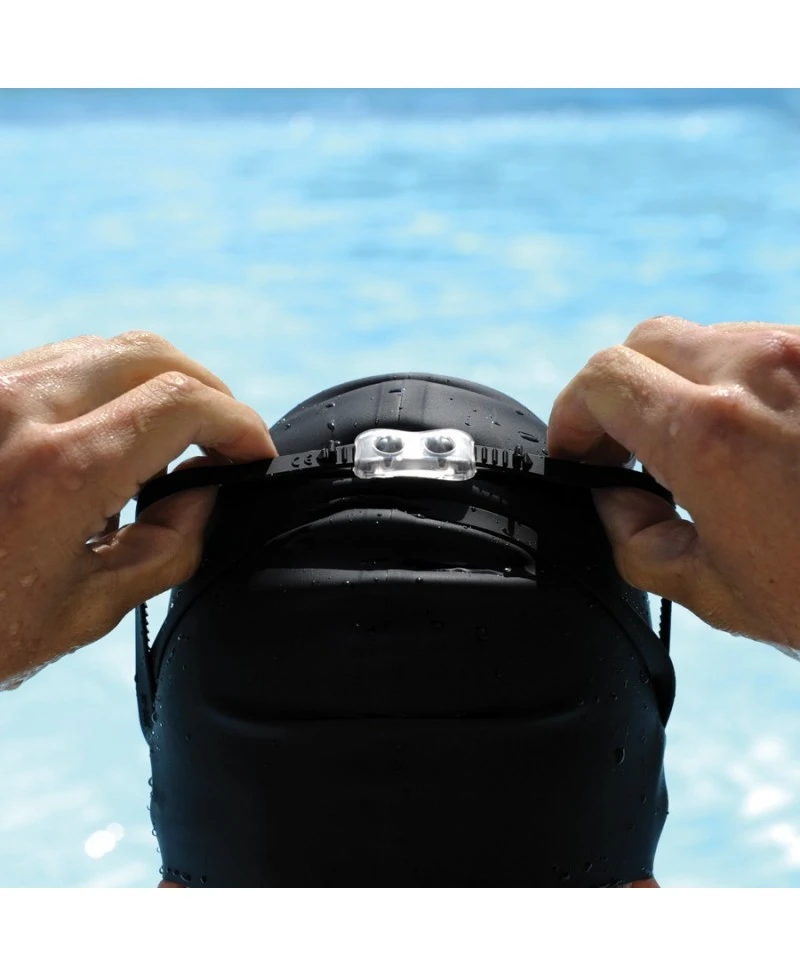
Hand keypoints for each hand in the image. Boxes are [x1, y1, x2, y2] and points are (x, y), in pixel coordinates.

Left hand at [0, 332, 276, 689]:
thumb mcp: (85, 611)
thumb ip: (168, 547)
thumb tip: (203, 495)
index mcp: (61, 468)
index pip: (185, 401)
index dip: (238, 422)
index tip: (254, 453)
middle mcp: (20, 408)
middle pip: (152, 352)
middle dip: (206, 390)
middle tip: (222, 440)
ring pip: (104, 348)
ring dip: (155, 385)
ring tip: (167, 445)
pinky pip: (59, 363)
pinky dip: (106, 388)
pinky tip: (109, 440)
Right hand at [547, 316, 799, 654]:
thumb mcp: (719, 594)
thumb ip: (638, 541)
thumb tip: (616, 503)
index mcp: (709, 433)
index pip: (603, 378)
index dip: (571, 414)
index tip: (574, 451)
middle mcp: (759, 371)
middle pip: (648, 341)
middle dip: (620, 390)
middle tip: (623, 449)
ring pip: (712, 340)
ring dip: (682, 384)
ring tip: (697, 452)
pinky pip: (771, 352)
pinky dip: (742, 386)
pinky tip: (761, 443)